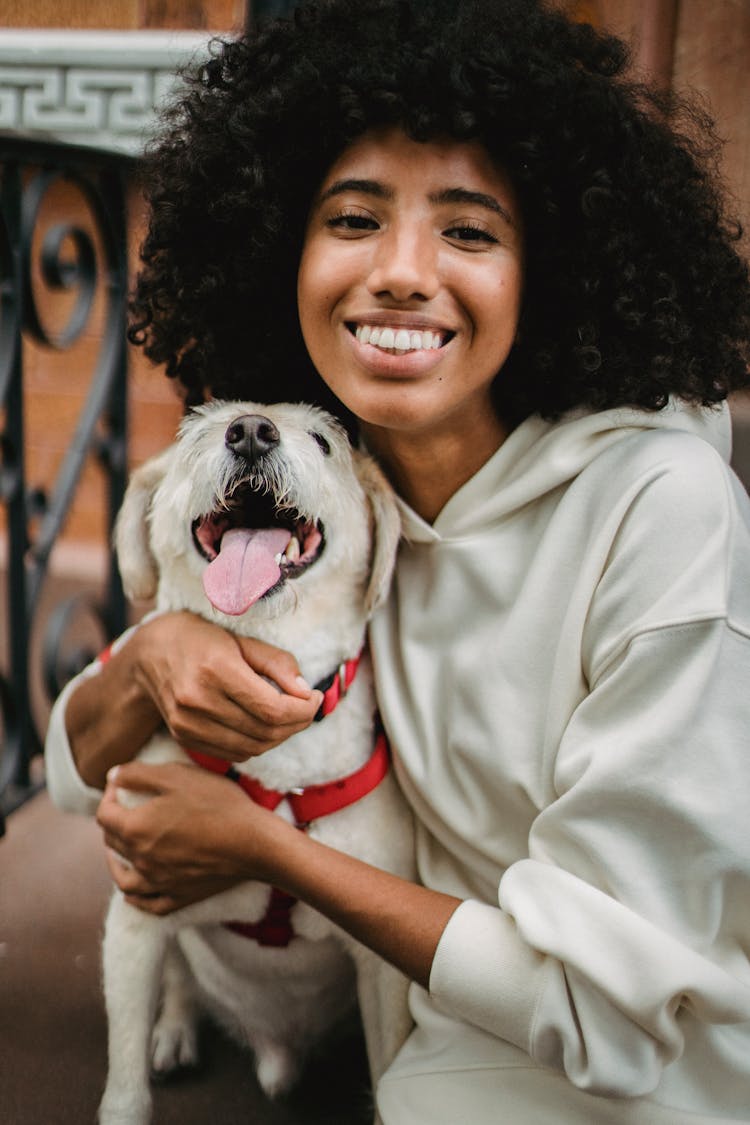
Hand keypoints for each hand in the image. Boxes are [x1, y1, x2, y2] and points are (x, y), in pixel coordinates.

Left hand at [97, 760, 284, 913]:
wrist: (254, 843)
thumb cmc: (217, 805)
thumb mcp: (178, 776)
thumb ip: (138, 774)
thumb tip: (112, 776)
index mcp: (135, 828)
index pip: (104, 814)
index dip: (109, 795)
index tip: (122, 784)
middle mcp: (141, 859)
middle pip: (112, 842)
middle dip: (113, 822)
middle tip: (126, 807)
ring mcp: (159, 882)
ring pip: (123, 878)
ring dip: (115, 862)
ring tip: (118, 851)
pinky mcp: (179, 896)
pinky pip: (148, 903)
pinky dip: (136, 898)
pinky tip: (135, 891)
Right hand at [132, 612, 323, 762]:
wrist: (151, 654)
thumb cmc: (203, 640)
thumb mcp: (242, 639)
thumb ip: (277, 663)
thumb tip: (305, 691)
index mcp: (215, 671)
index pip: (272, 708)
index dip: (303, 710)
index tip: (315, 697)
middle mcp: (198, 701)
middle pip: (265, 731)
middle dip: (297, 723)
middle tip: (308, 707)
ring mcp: (188, 724)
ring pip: (253, 747)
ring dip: (281, 736)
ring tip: (291, 716)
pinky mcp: (185, 738)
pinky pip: (235, 753)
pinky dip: (258, 744)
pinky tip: (265, 725)